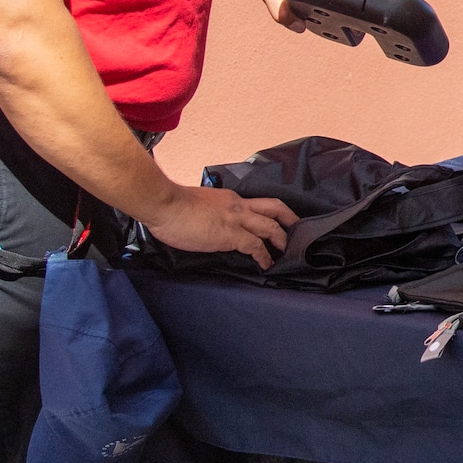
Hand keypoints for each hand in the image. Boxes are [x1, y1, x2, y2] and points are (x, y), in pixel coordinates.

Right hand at [143, 182, 298, 270]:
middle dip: (290, 220)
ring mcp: (236, 219)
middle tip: (298, 231)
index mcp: (230, 198)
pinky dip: (264, 256)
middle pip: (275, 207)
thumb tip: (211, 224)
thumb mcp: (199, 204)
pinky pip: (255, 246)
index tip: (279, 222)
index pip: (258, 203)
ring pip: (270, 226)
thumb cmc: (172, 206)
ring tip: (287, 252)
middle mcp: (238, 205)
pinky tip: (266, 264)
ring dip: (281, 240)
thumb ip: (211, 213)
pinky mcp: (230, 234)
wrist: (164, 204)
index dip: (272, 213)